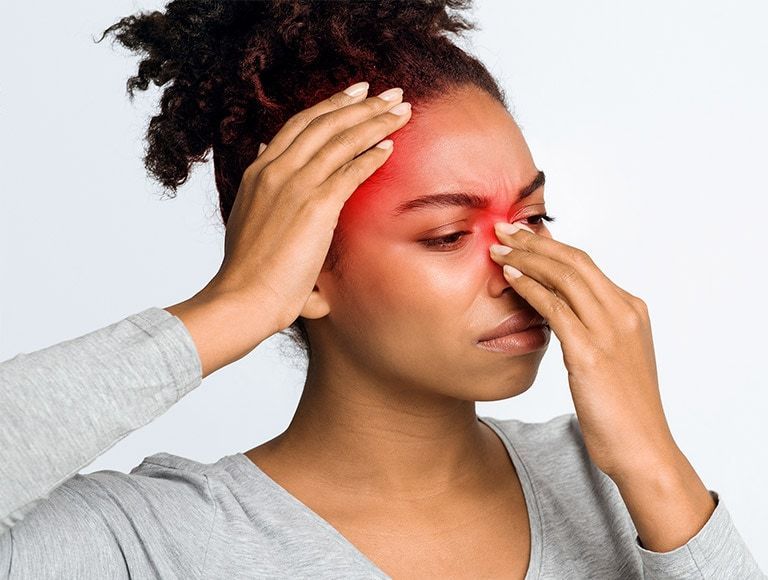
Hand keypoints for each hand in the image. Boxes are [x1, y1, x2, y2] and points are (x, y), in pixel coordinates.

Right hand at [205, 82, 411, 332]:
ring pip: (341, 139)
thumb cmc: (249, 270)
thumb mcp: (248, 214)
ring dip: (376, 121)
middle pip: (324, 123)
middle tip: (389, 94)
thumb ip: (261, 183)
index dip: (330, 106)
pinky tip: (391, 147)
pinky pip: (351, 170)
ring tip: (401, 111)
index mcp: (258, 172)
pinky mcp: (315, 205)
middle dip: (361, 104)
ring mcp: (294, 185)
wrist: (243, 296)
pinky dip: (373, 156)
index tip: (355, 94)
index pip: (299, 125)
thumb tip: (264, 151)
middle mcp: (274, 170)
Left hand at [489, 222, 678, 480]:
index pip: (585, 264)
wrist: (642, 448)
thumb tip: (559, 310)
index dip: (550, 245)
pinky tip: (509, 277)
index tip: (523, 234)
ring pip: (564, 277)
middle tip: (503, 228)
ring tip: (497, 247)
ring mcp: (610, 331)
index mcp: (631, 310)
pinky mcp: (591, 352)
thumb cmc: (622, 409)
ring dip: (526, 258)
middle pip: (573, 261)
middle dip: (534, 241)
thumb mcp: (611, 358)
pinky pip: (554, 308)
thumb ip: (591, 330)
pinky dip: (530, 288)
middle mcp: (624, 313)